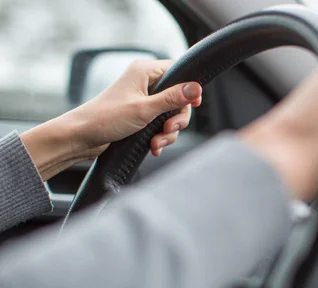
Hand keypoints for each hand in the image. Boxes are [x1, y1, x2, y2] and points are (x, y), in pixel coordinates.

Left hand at [21, 60, 201, 180]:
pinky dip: (160, 137)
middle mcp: (145, 82)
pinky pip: (160, 124)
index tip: (194, 104)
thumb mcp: (144, 109)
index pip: (179, 72)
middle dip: (176, 119)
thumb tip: (196, 88)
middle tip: (168, 129)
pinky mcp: (140, 115)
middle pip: (178, 98)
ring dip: (167, 132)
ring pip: (170, 115)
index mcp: (145, 71)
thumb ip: (172, 99)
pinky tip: (153, 146)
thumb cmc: (106, 118)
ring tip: (156, 143)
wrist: (82, 137)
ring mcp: (143, 99)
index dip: (189, 89)